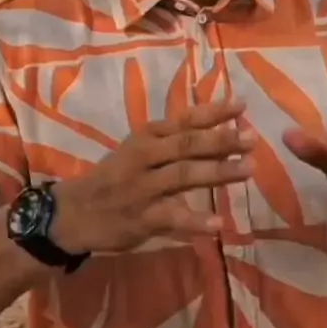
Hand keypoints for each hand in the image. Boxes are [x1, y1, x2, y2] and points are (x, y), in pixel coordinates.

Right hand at [52, 99, 255, 252]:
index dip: (213, 112)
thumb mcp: (138, 151)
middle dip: (222, 140)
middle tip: (252, 138)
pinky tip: (218, 223)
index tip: (242, 104)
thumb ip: (173, 143)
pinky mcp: (141, 218)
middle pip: (187, 145)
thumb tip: (221, 133)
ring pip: (184, 176)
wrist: (74, 211)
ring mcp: (143, 188)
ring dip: (218, 172)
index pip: (184, 120)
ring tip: (248, 169)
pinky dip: (196, 220)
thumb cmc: (115, 177)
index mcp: (147, 137)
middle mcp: (145, 157)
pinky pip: (172, 217)